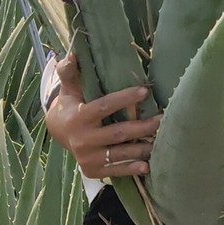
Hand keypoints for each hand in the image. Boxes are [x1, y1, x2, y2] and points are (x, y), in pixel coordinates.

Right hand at [44, 53, 160, 178]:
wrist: (59, 133)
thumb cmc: (71, 104)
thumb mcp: (69, 87)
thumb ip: (70, 71)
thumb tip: (73, 53)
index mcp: (78, 116)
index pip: (105, 106)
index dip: (125, 98)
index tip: (145, 91)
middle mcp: (83, 139)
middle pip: (118, 133)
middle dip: (143, 126)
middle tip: (164, 118)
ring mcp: (87, 157)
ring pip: (120, 153)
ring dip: (142, 148)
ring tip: (162, 140)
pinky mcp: (92, 171)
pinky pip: (115, 170)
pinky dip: (132, 169)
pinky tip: (147, 166)